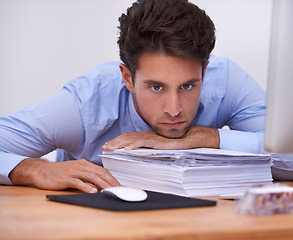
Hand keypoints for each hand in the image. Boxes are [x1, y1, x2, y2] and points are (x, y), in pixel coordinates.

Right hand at [9, 158, 119, 192]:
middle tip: (119, 190)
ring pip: (92, 177)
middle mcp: (81, 166)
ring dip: (103, 184)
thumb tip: (99, 183)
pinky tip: (94, 191)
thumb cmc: (59, 173)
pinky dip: (87, 187)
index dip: (112, 178)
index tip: (119, 185)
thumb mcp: (75, 171)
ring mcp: (74, 171)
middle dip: (111, 182)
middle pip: (100, 174)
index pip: (103, 171)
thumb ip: (86, 176)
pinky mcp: (66, 178)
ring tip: (111, 191)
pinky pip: (79, 182)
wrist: (41, 171)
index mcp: (85, 164)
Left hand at [102, 126, 219, 150]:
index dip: (117, 142)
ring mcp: (151, 138)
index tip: (108, 147)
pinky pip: (142, 143)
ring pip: (131, 139)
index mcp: (146, 137)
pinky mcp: (156, 141)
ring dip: (119, 144)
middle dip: (114, 143)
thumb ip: (150, 150)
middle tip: (104, 148)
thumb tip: (140, 157)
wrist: (188, 139)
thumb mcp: (159, 149)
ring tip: (110, 149)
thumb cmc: (176, 145)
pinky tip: (126, 149)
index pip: (128, 138)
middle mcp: (147, 136)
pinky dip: (133, 145)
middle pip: (126, 138)